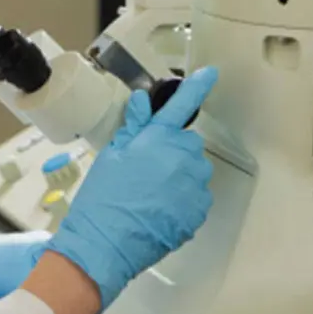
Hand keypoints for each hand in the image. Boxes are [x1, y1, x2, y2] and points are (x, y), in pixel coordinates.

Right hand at [45, 66, 217, 311]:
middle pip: (186, 143)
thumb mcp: (111, 156)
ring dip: (177, 174)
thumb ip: (133, 127)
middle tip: (143, 166)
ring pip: (191, 170)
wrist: (107, 241)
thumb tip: (142, 100)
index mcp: (160, 139)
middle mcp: (185, 158)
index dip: (197, 86)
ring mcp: (195, 186)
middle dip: (170, 149)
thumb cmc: (103, 195)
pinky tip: (157, 208)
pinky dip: (180, 197)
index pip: (182, 105)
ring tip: (148, 192)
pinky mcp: (199, 210)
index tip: (210, 72)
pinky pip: (194, 194)